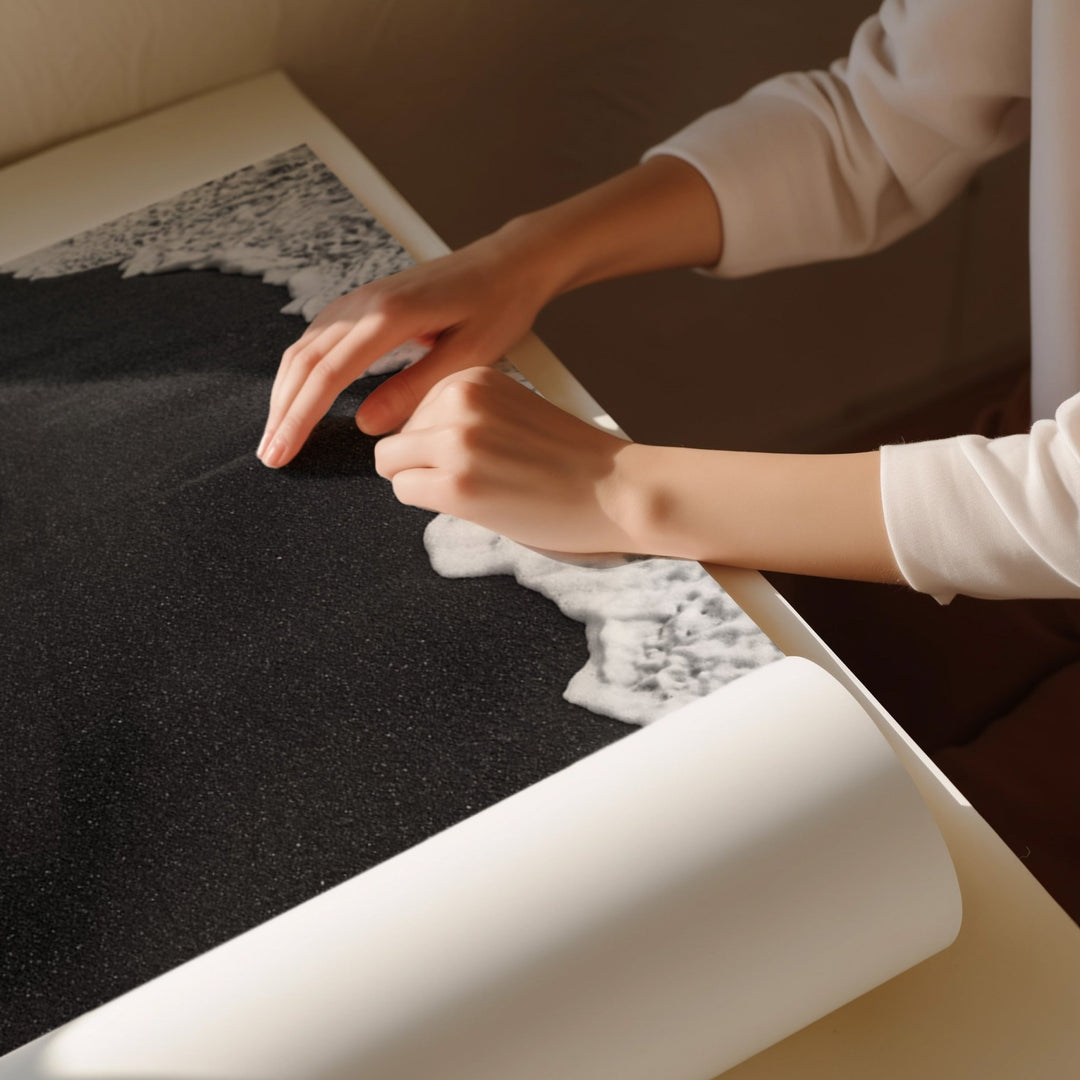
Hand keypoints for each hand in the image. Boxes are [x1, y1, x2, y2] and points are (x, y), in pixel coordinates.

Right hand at [257, 230, 554, 468]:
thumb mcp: (467, 356)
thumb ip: (415, 389)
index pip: (327, 375)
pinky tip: (297, 395)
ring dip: (285, 392)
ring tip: (277, 434)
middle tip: (270, 456)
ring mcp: (360, 299)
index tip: (283, 452)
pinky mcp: (364, 302)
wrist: (507, 263)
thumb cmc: (497, 306)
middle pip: (304, 362)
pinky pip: (318, 338)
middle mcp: (364, 303)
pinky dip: (301, 371)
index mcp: (389, 317)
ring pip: (305, 348)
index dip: (300, 417)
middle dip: (283, 413)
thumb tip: (366, 425)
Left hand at [374, 367, 643, 554]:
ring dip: (424, 481)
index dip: (436, 439)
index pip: (414, 406)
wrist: (617, 489)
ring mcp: (455, 442)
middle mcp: (460, 400)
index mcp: (474, 377)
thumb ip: (464, 413)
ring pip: (392, 463)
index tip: (476, 453)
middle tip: (477, 476)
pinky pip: (404, 490)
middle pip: (398, 435)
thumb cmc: (572, 459)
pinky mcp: (456, 485)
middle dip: (424, 461)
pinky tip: (474, 502)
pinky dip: (429, 502)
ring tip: (476, 488)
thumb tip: (409, 438)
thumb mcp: (511, 410)